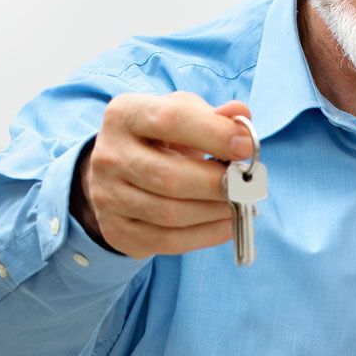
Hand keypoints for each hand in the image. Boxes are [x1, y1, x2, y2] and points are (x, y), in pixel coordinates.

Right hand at [72, 93, 255, 257]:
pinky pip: (167, 240)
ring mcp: (108, 196)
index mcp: (125, 115)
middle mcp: (109, 155)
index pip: (170, 120)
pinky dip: (205, 235)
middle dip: (217, 184)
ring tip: (240, 203)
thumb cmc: (161, 140)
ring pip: (170, 214)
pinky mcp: (117, 230)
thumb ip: (213, 115)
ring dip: (214, 212)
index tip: (247, 147)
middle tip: (246, 185)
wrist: (120, 175)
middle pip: (169, 177)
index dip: (214, 134)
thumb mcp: (183, 116)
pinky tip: (227, 225)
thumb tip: (241, 114)